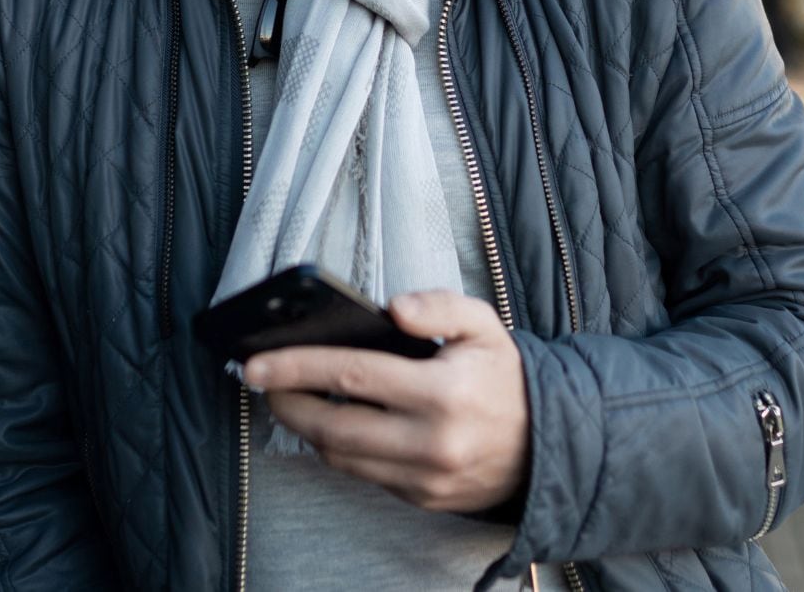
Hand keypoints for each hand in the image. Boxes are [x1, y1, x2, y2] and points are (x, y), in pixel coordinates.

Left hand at [243, 289, 529, 512]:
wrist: (546, 443)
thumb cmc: (504, 379)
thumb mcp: (483, 325)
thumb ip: (439, 305)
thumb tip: (393, 307)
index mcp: (445, 391)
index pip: (353, 375)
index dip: (297, 367)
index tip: (257, 361)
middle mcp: (433, 441)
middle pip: (334, 426)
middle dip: (286, 401)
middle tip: (259, 380)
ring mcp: (425, 477)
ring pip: (341, 456)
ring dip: (305, 427)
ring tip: (288, 397)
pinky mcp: (421, 498)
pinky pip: (363, 473)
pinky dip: (338, 448)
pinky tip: (328, 422)